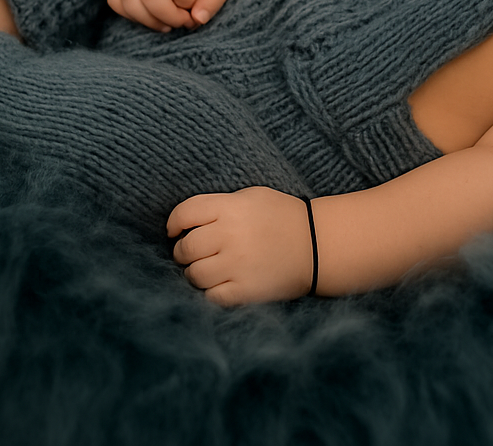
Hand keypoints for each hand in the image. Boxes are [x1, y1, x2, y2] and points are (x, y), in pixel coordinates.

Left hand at [167, 187, 313, 305]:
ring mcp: (237, 264)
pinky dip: (211, 292)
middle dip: (184, 252)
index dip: (174, 223)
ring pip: (194, 274)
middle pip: (186, 247)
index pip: (184, 213)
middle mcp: (230, 234)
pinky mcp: (245, 291)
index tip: (175, 232)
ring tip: (208, 269)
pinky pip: (211, 296)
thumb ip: (219, 205)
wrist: (318, 245)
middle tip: (194, 253)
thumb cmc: (282, 217)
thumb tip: (184, 223)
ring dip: (195, 273)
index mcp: (231, 208)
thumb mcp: (252, 197)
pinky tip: (221, 284)